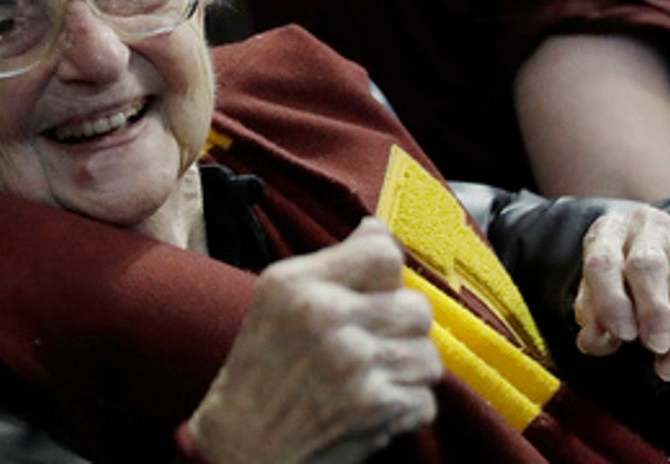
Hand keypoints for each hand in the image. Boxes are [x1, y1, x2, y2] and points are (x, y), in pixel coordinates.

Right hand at [189, 218, 441, 463]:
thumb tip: (378, 228)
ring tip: (373, 380)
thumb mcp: (277, 298)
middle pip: (417, 308)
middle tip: (372, 347)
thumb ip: (332, 262)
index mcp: (300, 284)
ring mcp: (356, 364)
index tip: (378, 294)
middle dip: (401, 332)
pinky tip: (373, 410)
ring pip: (429, 356)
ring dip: (406, 374)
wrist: (240, 447)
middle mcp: (328, 317)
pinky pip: (425, 400)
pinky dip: (405, 411)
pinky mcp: (375, 408)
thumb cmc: (260, 371)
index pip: (384, 255)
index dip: (390, 277)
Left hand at [573, 204, 669, 381]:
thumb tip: (596, 344)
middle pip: (649, 266)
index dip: (611, 300)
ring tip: (669, 369)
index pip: (604, 261)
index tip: (621, 335)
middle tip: (655, 348)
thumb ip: (593, 318)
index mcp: (609, 231)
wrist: (659, 259)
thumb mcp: (595, 296)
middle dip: (654, 312)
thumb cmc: (619, 283)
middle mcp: (649, 228)